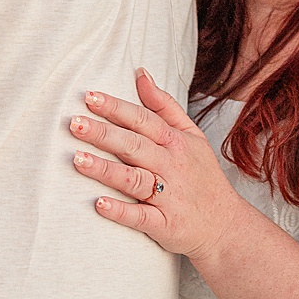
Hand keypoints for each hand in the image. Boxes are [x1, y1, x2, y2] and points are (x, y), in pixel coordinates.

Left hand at [70, 69, 246, 261]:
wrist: (224, 224)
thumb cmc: (202, 176)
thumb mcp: (192, 136)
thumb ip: (164, 106)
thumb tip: (140, 74)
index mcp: (176, 143)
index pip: (143, 120)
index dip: (117, 108)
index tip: (90, 97)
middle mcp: (172, 166)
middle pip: (135, 146)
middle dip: (104, 134)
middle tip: (74, 123)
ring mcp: (168, 196)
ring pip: (133, 179)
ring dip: (105, 170)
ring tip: (77, 160)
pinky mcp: (164, 224)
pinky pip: (140, 217)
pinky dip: (120, 211)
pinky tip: (99, 204)